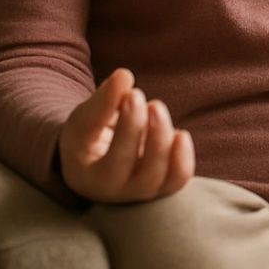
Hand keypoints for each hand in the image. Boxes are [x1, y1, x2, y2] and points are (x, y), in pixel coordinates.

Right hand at [58, 67, 194, 202]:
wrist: (93, 156)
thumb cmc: (87, 136)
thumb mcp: (85, 118)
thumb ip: (102, 101)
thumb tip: (124, 76)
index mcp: (90, 180)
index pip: (115, 161)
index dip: (130, 126)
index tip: (133, 92)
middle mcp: (118, 193)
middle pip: (145, 173)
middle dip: (154, 133)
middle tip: (148, 101)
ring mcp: (142, 192)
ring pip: (165, 177)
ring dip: (167, 140)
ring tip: (156, 108)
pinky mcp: (162, 186)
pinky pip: (178, 178)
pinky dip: (183, 156)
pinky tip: (178, 134)